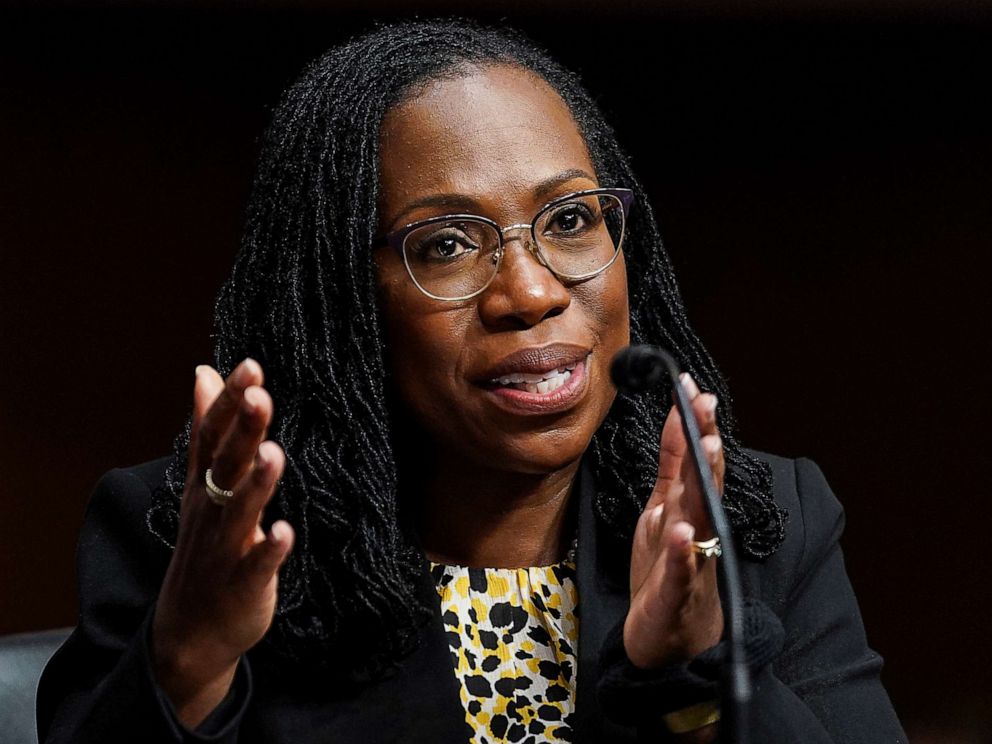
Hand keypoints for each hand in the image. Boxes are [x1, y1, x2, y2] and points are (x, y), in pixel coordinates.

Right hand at [151, 359, 294, 727]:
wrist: (189, 632)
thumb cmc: (205, 546)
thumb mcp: (202, 485)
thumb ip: (209, 428)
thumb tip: (204, 371)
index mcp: (204, 486)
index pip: (212, 436)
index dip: (229, 402)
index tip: (250, 366)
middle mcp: (211, 512)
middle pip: (225, 466)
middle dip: (242, 431)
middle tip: (259, 395)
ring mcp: (225, 549)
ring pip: (240, 511)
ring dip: (257, 483)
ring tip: (274, 453)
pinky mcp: (243, 586)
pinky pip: (256, 566)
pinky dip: (269, 550)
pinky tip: (284, 532)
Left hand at [624, 373, 724, 669]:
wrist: (670, 641)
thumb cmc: (668, 572)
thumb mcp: (664, 510)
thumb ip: (673, 467)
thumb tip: (678, 416)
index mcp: (689, 510)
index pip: (696, 461)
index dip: (695, 425)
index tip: (693, 387)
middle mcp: (697, 531)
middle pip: (705, 483)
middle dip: (707, 445)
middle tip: (707, 408)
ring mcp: (691, 562)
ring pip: (700, 519)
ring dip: (704, 486)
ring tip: (707, 450)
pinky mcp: (677, 594)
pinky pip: (681, 571)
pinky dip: (683, 553)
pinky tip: (682, 533)